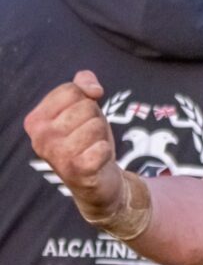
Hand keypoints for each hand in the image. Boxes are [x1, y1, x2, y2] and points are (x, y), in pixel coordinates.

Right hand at [24, 70, 122, 219]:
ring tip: (91, 148)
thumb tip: (92, 88)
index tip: (81, 118)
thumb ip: (83, 83)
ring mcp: (57, 155)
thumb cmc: (87, 140)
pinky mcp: (77, 171)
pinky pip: (103, 147)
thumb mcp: (83, 106)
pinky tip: (96, 161)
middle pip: (86, 107)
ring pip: (97, 125)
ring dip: (101, 136)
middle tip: (88, 137)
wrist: (95, 181)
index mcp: (35, 120)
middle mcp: (41, 138)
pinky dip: (106, 152)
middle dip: (95, 119)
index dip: (87, 100)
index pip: (71, 90)